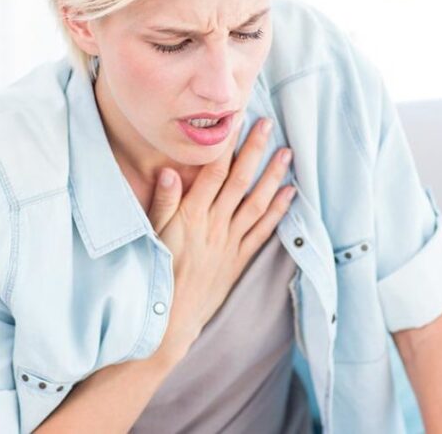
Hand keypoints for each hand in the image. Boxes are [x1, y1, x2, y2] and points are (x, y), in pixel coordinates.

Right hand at [147, 115, 296, 360]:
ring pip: (256, 202)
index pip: (212, 173)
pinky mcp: (238, 259)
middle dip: (255, 151)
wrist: (171, 319)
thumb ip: (162, 203)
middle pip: (239, 181)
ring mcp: (229, 242)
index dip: (226, 147)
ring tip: (287, 154)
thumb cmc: (155, 274)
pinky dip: (277, 211)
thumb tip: (170, 171)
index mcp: (190, 216)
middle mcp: (214, 225)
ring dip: (273, 176)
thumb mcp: (151, 235)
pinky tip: (290, 194)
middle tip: (269, 125)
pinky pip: (262, 231)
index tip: (235, 122)